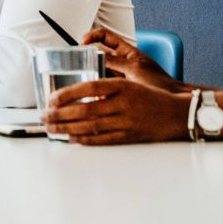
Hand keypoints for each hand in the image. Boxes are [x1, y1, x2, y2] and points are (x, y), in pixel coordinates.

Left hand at [42, 77, 191, 144]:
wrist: (178, 113)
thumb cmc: (152, 97)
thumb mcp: (130, 84)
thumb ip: (106, 88)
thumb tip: (77, 95)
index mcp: (122, 86)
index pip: (88, 87)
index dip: (67, 94)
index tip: (51, 99)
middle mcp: (123, 103)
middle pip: (85, 109)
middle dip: (60, 114)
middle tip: (44, 116)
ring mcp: (126, 121)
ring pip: (90, 125)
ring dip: (67, 128)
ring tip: (52, 129)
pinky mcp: (130, 136)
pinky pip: (103, 139)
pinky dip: (85, 140)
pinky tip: (72, 139)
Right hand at [83, 27, 180, 91]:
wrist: (170, 101)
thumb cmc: (161, 83)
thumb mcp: (135, 70)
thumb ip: (115, 62)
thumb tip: (95, 56)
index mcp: (127, 51)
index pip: (105, 36)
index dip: (93, 36)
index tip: (83, 41)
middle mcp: (121, 62)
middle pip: (98, 54)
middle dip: (88, 56)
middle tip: (79, 61)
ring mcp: (119, 76)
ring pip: (98, 70)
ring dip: (91, 72)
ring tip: (84, 76)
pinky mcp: (117, 89)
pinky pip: (102, 84)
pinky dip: (96, 85)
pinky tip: (93, 90)